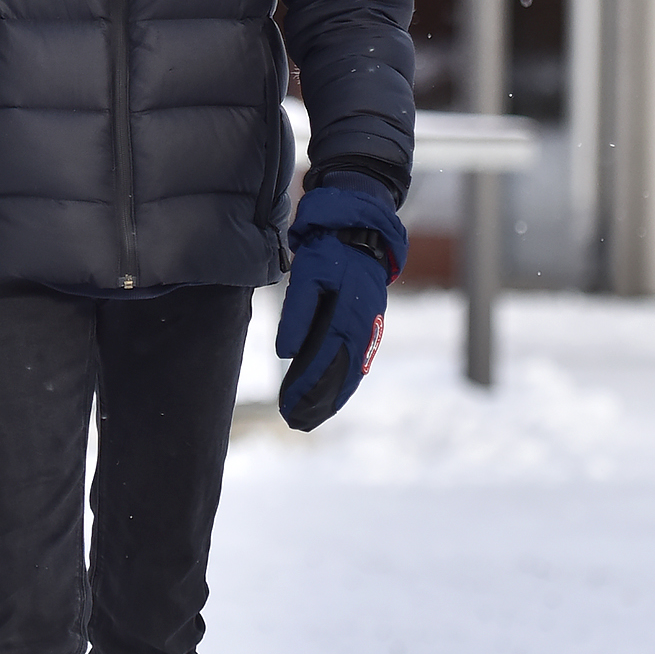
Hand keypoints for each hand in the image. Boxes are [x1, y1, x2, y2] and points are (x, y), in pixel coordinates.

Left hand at [275, 187, 405, 431]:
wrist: (362, 231)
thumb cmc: (330, 252)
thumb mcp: (308, 276)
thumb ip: (297, 315)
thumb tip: (286, 354)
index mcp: (347, 317)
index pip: (322, 362)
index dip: (304, 387)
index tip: (288, 408)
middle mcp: (361, 328)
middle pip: (339, 376)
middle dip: (317, 401)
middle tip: (295, 422)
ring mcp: (368, 329)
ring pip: (350, 372)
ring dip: (331, 397)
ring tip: (310, 417)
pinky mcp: (368, 326)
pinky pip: (357, 362)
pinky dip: (344, 383)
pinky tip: (332, 394)